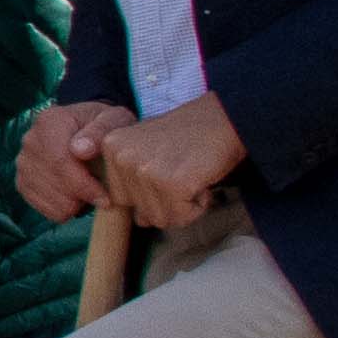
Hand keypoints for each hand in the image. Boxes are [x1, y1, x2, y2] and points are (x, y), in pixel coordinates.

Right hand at [15, 100, 135, 222]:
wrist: (91, 132)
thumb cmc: (106, 127)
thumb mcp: (113, 120)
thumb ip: (100, 131)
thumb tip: (80, 150)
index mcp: (49, 121)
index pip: (59, 161)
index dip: (83, 185)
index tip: (105, 199)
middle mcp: (30, 140)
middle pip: (52, 181)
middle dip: (80, 196)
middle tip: (104, 199)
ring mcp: (23, 162)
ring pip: (47, 197)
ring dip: (73, 203)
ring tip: (90, 193)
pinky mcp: (22, 181)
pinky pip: (40, 206)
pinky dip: (62, 209)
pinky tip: (77, 199)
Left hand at [96, 91, 246, 233]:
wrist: (226, 117)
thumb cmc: (190, 134)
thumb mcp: (148, 147)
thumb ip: (135, 180)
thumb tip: (140, 220)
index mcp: (111, 147)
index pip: (120, 199)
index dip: (150, 193)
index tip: (168, 170)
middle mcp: (121, 158)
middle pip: (139, 212)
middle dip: (167, 202)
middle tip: (184, 173)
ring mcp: (145, 171)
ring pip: (160, 218)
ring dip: (183, 205)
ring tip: (192, 175)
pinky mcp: (171, 184)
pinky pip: (181, 217)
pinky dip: (198, 206)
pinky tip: (201, 181)